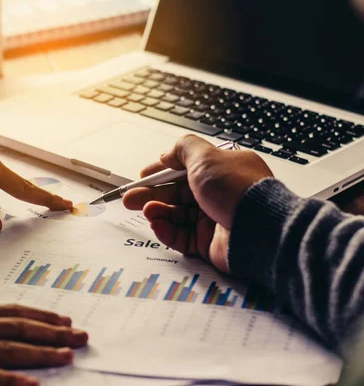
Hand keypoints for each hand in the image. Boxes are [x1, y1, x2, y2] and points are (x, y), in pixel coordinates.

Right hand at [0, 295, 87, 384]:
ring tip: (68, 355)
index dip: (41, 315)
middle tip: (82, 336)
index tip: (63, 319)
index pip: (12, 311)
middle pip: (19, 327)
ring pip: (9, 348)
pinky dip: (10, 379)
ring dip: (42, 352)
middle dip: (53, 332)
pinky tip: (32, 383)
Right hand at [123, 135, 272, 272]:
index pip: (185, 169)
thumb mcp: (206, 157)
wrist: (259, 230)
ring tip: (146, 211)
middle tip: (132, 198)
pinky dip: (167, 231)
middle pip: (176, 193)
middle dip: (152, 194)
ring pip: (176, 215)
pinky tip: (158, 225)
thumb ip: (184, 149)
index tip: (143, 176)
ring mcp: (214, 219)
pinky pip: (181, 237)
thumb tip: (168, 152)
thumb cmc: (238, 191)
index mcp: (221, 170)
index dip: (161, 172)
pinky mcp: (210, 243)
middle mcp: (218, 194)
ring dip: (158, 211)